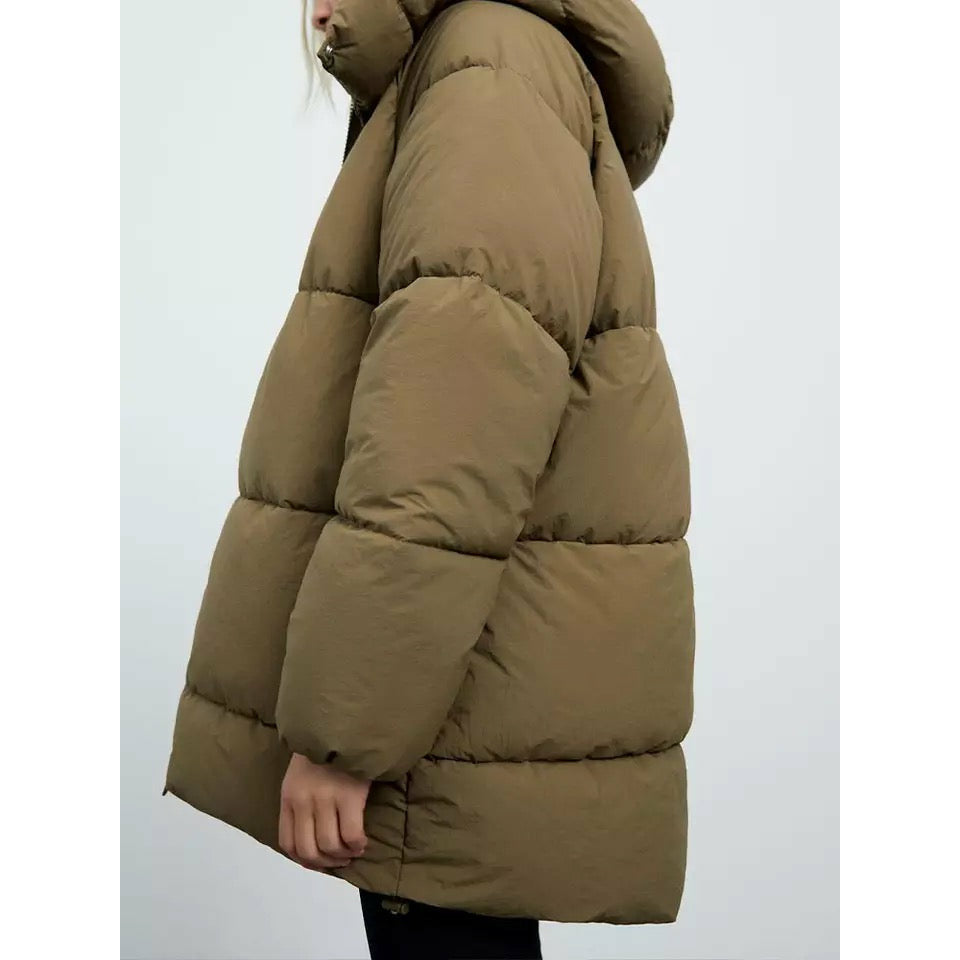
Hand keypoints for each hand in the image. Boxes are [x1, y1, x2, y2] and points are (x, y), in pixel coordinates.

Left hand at [279, 752, 370, 870]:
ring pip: (330, 846)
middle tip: (341, 859)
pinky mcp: (350, 795)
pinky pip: (352, 834)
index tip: (321, 861)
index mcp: (289, 796)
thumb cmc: (326, 747)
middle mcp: (303, 800)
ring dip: (344, 855)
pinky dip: (357, 844)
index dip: (305, 860)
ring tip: (353, 850)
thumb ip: (301, 800)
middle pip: (309, 850)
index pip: (288, 843)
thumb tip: (312, 835)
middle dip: (326, 862)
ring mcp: (325, 798)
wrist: (344, 721)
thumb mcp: (301, 774)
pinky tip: (363, 841)